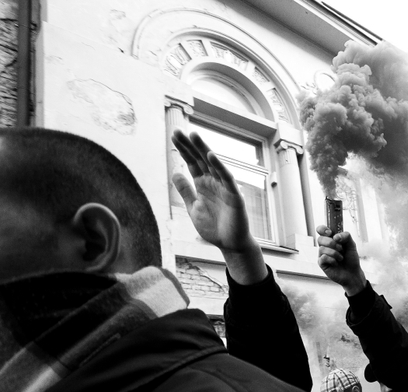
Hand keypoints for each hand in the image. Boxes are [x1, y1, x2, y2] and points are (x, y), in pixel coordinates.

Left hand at [171, 130, 266, 284]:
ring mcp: (224, 187)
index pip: (192, 162)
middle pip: (200, 159)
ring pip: (213, 164)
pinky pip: (227, 178)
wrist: (229, 244)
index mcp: (203, 184)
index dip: (183, 149)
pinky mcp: (234, 195)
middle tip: (178, 130)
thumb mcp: (193, 208)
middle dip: (189, 145)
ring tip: (194, 135)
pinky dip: (220, 167)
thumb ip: (185, 191)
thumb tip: (175, 173)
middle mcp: (213, 182)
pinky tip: (211, 155)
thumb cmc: (214, 228)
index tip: (174, 136)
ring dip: (204, 149)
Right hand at [317, 225, 366, 294]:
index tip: (330, 233)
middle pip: (320, 239)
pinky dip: (332, 259)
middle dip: (332, 243)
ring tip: (341, 258)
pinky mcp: (322, 263)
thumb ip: (346, 236)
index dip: (323, 229)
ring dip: (334, 253)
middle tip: (341, 248)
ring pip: (322, 248)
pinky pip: (323, 257)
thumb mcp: (352, 245)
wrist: (353, 273)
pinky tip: (336, 263)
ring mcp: (322, 255)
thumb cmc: (351, 259)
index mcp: (331, 239)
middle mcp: (325, 246)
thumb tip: (335, 236)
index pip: (321, 230)